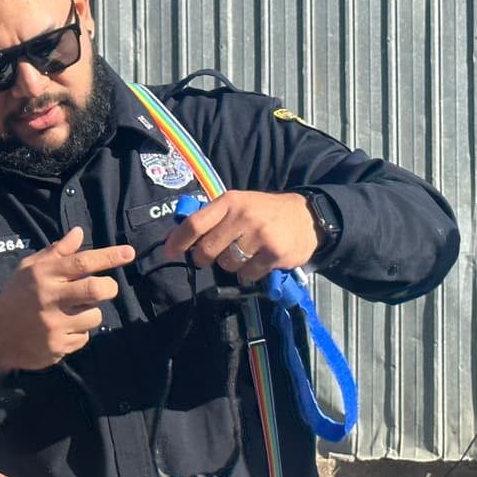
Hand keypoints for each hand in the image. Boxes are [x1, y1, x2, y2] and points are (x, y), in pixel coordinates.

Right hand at [0, 226, 134, 375]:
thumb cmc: (16, 297)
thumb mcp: (29, 269)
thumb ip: (56, 252)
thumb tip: (79, 232)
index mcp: (43, 275)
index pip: (81, 262)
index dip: (109, 256)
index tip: (129, 252)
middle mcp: (49, 298)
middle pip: (95, 290)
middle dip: (109, 287)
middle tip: (106, 288)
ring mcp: (53, 324)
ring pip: (94, 315)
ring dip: (90, 312)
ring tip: (72, 312)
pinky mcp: (57, 347)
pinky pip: (84, 337)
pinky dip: (79, 332)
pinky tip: (61, 330)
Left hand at [162, 190, 318, 282]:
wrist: (307, 216)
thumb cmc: (264, 212)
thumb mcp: (236, 205)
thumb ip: (208, 219)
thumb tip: (172, 236)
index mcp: (229, 201)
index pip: (195, 223)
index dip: (178, 241)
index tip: (169, 252)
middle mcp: (243, 216)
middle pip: (207, 250)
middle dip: (205, 259)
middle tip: (215, 255)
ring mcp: (260, 235)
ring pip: (227, 265)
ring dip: (232, 265)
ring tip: (245, 254)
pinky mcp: (275, 254)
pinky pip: (248, 275)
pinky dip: (250, 274)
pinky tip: (260, 261)